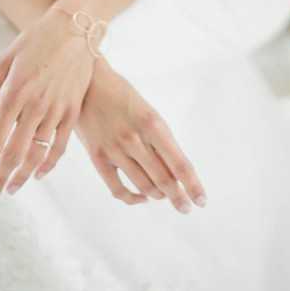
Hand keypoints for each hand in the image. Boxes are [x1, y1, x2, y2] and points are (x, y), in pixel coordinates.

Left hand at [0, 6, 95, 199]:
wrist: (75, 28)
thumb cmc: (36, 41)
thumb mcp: (4, 61)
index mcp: (14, 93)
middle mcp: (35, 105)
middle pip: (15, 152)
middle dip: (0, 177)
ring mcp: (57, 109)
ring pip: (38, 153)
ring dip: (23, 175)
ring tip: (11, 188)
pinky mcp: (73, 109)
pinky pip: (61, 144)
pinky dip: (50, 162)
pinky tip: (39, 173)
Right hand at [71, 56, 207, 214]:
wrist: (88, 83)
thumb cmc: (123, 96)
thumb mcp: (148, 112)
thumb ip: (161, 140)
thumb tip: (177, 172)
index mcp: (154, 124)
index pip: (180, 164)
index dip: (193, 186)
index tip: (201, 201)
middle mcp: (135, 139)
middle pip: (164, 180)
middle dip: (178, 197)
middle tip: (186, 207)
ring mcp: (115, 150)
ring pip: (144, 187)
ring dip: (158, 196)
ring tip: (164, 196)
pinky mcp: (98, 157)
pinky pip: (118, 189)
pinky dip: (133, 198)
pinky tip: (142, 197)